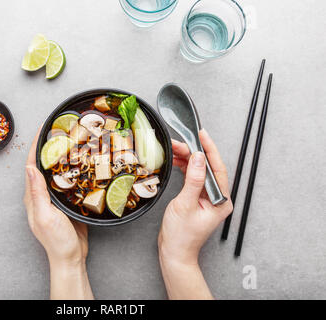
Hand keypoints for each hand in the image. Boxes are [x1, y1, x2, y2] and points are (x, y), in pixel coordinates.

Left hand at [24, 128, 92, 298]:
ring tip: (72, 142)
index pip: (32, 165)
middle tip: (61, 131)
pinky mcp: (66, 202)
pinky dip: (72, 169)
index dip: (37, 146)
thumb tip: (30, 168)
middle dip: (49, 146)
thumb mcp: (46, 216)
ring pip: (56, 171)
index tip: (44, 129)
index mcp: (33, 196)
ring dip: (61, 156)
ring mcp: (54, 198)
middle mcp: (41, 195)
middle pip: (43, 165)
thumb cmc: (57, 241)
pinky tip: (81, 164)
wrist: (70, 257)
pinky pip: (67, 181)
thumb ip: (37, 193)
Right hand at [158, 129, 232, 298]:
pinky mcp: (199, 199)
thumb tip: (197, 159)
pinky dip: (186, 168)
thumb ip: (193, 180)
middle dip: (195, 152)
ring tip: (176, 149)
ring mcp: (208, 199)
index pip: (218, 168)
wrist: (174, 253)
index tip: (202, 135)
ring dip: (189, 159)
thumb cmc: (181, 236)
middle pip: (209, 168)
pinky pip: (194, 178)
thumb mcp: (185, 205)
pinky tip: (178, 162)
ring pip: (200, 171)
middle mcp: (218, 199)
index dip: (209, 149)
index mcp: (220, 201)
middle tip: (181, 141)